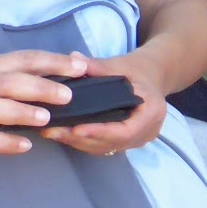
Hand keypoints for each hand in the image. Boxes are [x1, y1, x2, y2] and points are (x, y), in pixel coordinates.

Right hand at [0, 50, 87, 155]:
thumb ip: (17, 69)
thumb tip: (60, 65)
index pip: (25, 59)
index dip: (53, 62)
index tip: (80, 66)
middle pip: (12, 82)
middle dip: (41, 87)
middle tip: (68, 95)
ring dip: (22, 112)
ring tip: (46, 118)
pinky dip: (5, 142)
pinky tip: (25, 145)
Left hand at [37, 48, 169, 157]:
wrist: (153, 76)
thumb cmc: (139, 70)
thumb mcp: (122, 64)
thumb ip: (99, 66)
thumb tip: (74, 60)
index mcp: (151, 113)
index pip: (125, 131)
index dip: (99, 132)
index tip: (75, 129)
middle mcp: (147, 132)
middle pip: (112, 143)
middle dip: (80, 139)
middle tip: (53, 131)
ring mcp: (138, 140)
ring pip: (106, 148)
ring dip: (78, 143)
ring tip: (53, 133)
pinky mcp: (127, 142)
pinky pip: (105, 146)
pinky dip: (84, 142)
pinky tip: (64, 134)